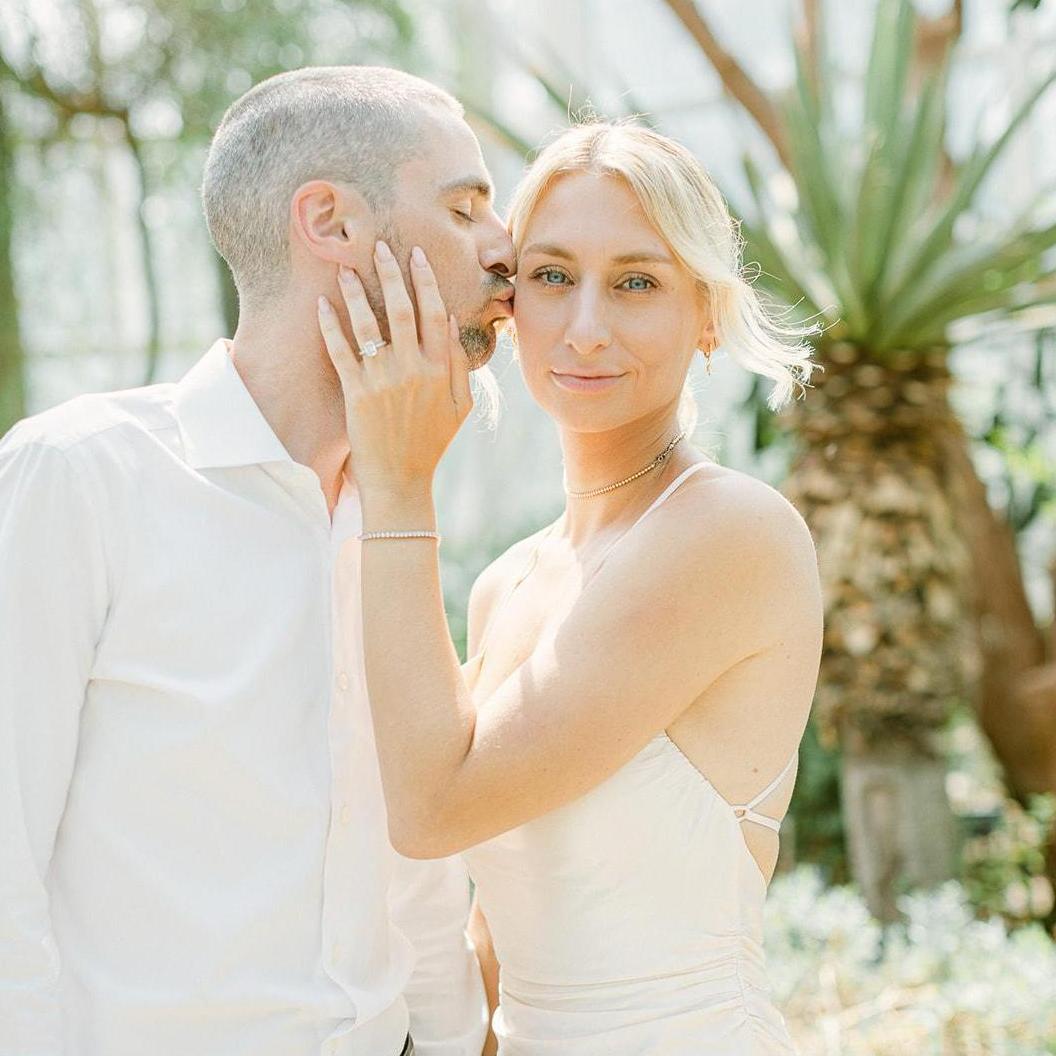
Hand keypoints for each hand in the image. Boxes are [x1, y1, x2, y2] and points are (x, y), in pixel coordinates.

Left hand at [317, 241, 472, 495]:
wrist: (401, 480)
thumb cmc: (432, 443)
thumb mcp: (460, 406)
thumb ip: (458, 364)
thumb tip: (451, 321)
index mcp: (439, 369)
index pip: (434, 313)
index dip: (425, 281)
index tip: (417, 255)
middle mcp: (412, 370)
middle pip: (401, 310)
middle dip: (391, 274)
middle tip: (381, 247)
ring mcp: (382, 381)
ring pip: (369, 325)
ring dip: (357, 293)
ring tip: (346, 268)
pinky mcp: (356, 394)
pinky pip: (341, 352)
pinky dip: (330, 326)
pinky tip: (323, 304)